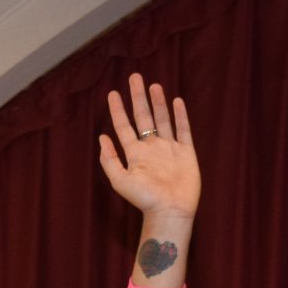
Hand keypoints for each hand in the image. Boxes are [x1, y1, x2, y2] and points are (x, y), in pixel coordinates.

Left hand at [97, 73, 199, 228]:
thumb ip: (110, 159)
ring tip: (154, 86)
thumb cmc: (144, 199)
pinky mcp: (186, 153)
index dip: (118, 110)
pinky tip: (176, 101)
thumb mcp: (120, 180)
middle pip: (143, 117)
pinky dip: (180, 116)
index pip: (124, 126)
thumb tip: (102, 137)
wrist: (170, 210)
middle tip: (134, 77)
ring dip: (158, 103)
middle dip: (138, 97)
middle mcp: (151, 148)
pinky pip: (183, 130)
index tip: (112, 93)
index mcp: (135, 153)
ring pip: (163, 120)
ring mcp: (169, 149)